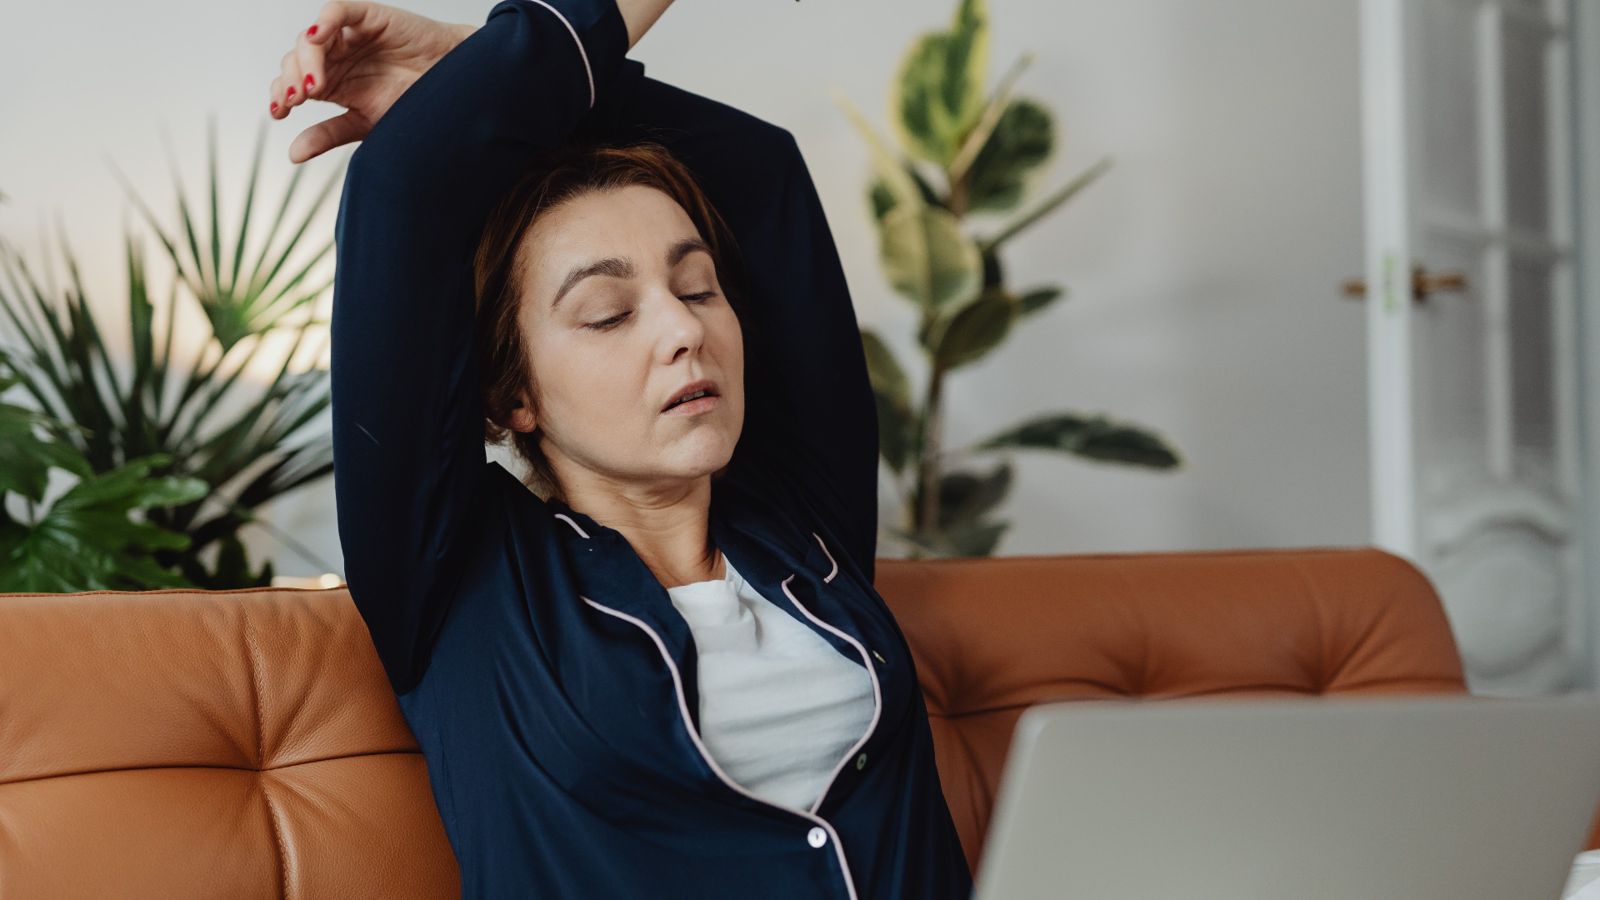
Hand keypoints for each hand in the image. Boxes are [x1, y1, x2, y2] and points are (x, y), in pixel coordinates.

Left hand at [268, 1, 475, 163]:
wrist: (453, 90)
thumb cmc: (414, 103)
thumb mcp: (365, 124)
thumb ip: (329, 133)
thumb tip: (293, 154)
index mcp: (333, 81)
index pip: (293, 81)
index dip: (282, 94)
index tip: (282, 113)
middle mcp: (337, 56)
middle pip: (296, 60)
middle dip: (291, 79)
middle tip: (298, 100)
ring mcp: (350, 35)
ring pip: (311, 39)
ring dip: (305, 60)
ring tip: (313, 86)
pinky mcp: (368, 17)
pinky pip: (336, 11)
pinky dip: (322, 21)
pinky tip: (316, 38)